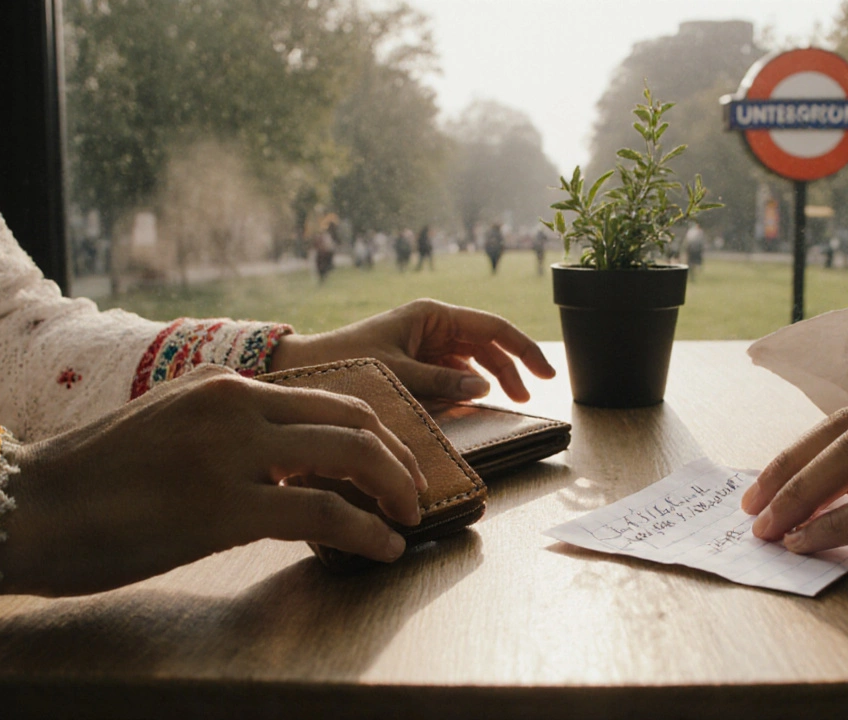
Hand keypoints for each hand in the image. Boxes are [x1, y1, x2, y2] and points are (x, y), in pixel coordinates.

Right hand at [0, 365, 427, 596]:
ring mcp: (232, 453)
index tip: (392, 464)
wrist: (28, 505)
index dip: (375, 433)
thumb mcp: (173, 429)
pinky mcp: (224, 508)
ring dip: (392, 491)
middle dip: (397, 459)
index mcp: (226, 387)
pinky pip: (322, 515)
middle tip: (411, 493)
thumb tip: (286, 467)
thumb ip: (232, 436)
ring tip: (406, 521)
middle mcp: (237, 406)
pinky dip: (364, 532)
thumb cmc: (96, 478)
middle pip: (353, 420)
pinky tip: (380, 548)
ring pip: (350, 456)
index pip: (329, 398)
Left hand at [268, 299, 555, 401]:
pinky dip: (465, 388)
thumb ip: (442, 382)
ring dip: (489, 379)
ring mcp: (423, 343)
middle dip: (509, 368)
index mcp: (432, 315)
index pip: (492, 328)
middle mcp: (431, 325)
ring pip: (471, 360)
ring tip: (507, 402)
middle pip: (485, 344)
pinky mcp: (414, 362)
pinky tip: (473, 405)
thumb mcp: (397, 374)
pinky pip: (451, 373)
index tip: (546, 374)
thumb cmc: (345, 363)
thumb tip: (483, 388)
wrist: (300, 369)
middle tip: (526, 398)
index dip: (523, 349)